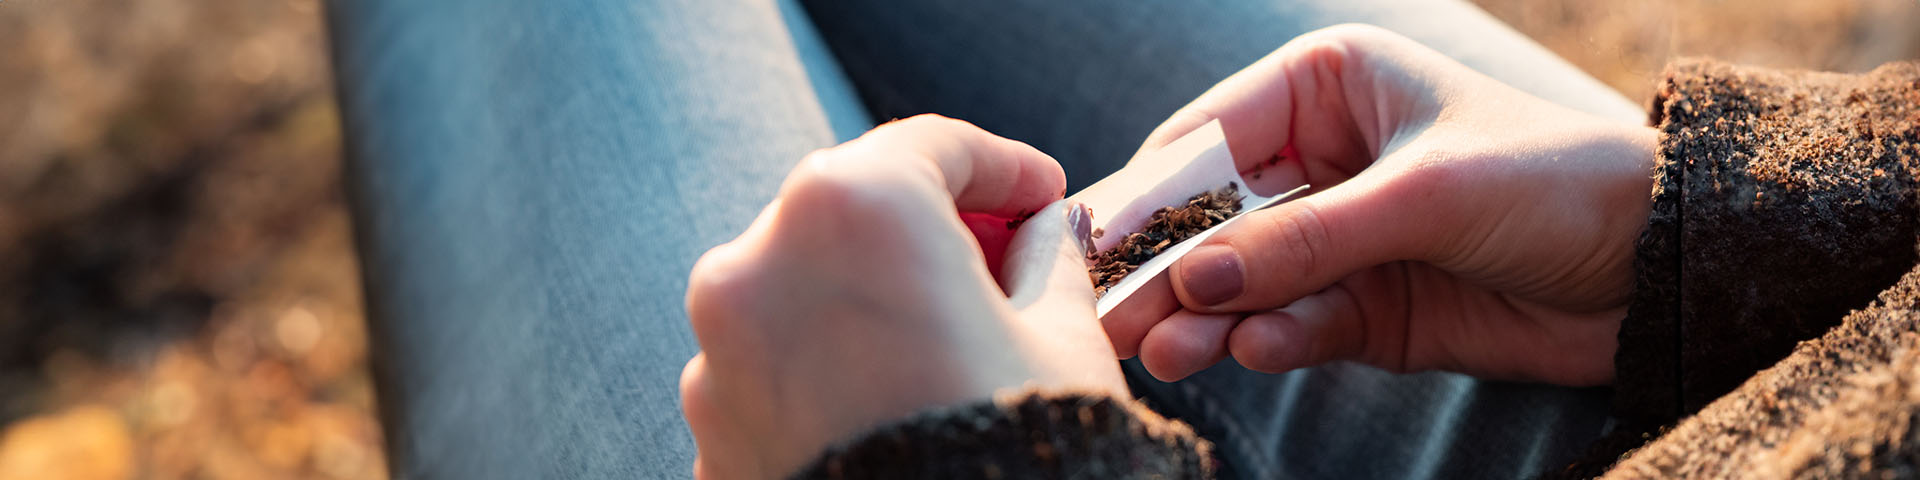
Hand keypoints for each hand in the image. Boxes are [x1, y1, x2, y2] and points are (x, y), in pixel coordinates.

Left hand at [679, 115, 1125, 478]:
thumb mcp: (1063, 344)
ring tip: (942, 348)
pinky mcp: (708, 426)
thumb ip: (1049, 264)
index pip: (935, 146)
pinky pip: (776, 369)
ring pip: (804, 290)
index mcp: (855, 207)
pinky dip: (828, 370)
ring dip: (868, 299)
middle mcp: (760, 260)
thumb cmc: (1012, 453)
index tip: (1042, 196)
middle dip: (929, 228)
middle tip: (1001, 261)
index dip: (1004, 166)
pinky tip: (891, 404)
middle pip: (856, 208)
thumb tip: (1047, 238)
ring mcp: (717, 349)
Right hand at [1100, 25, 1654, 385]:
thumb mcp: (1425, 195)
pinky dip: (1270, 340)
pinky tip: (1251, 351)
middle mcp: (1320, 156)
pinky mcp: (1366, 306)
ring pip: (1243, 280)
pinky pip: (1294, 324)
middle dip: (1164, 271)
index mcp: (1325, 85)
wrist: (1661, 265)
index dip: (1145, 196)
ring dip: (1206, 317)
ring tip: (1168, 355)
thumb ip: (1305, 241)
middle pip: (1210, 218)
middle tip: (1107, 323)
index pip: (1205, 138)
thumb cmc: (1556, 182)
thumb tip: (1192, 282)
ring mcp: (1339, 237)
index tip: (1090, 251)